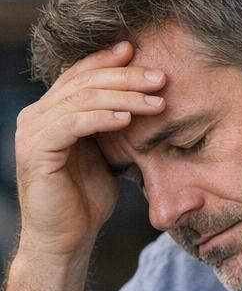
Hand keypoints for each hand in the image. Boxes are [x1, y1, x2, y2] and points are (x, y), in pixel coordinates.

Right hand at [14, 42, 165, 257]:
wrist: (65, 240)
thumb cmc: (87, 200)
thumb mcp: (107, 155)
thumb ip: (113, 127)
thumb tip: (143, 104)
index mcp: (51, 112)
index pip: (80, 75)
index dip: (107, 60)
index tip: (139, 50)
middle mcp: (36, 115)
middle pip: (84, 82)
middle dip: (125, 76)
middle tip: (160, 76)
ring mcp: (32, 131)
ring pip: (81, 99)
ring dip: (123, 97)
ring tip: (157, 100)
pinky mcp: (37, 151)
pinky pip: (72, 124)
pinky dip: (102, 118)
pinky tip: (128, 119)